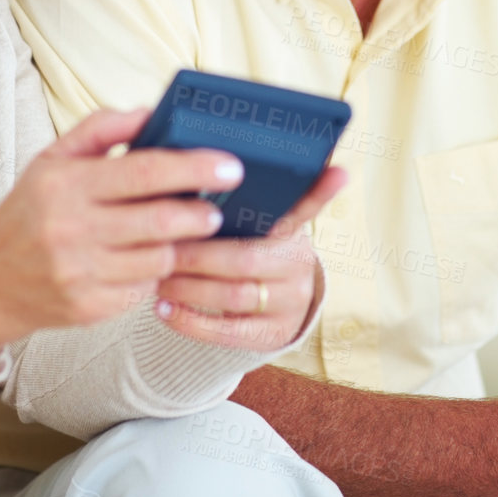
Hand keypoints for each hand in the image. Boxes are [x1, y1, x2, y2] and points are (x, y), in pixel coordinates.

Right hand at [0, 108, 243, 360]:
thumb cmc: (29, 211)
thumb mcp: (53, 159)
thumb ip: (102, 129)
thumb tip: (152, 112)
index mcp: (66, 185)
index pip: (144, 172)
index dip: (194, 168)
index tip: (230, 167)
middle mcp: (71, 229)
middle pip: (160, 220)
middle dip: (201, 213)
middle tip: (217, 207)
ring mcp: (80, 273)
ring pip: (159, 258)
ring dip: (180, 244)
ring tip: (183, 232)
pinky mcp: (89, 308)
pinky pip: (144, 288)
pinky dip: (154, 273)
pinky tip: (148, 260)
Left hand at [155, 165, 347, 350]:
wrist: (271, 309)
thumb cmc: (247, 252)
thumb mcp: (254, 226)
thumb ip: (240, 203)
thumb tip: (206, 161)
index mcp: (292, 230)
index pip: (307, 207)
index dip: (323, 192)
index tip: (340, 171)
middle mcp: (298, 266)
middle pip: (246, 259)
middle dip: (197, 254)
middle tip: (161, 246)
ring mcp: (288, 304)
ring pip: (234, 296)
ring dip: (187, 287)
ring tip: (157, 275)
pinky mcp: (270, 336)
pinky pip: (227, 332)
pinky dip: (189, 320)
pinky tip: (163, 308)